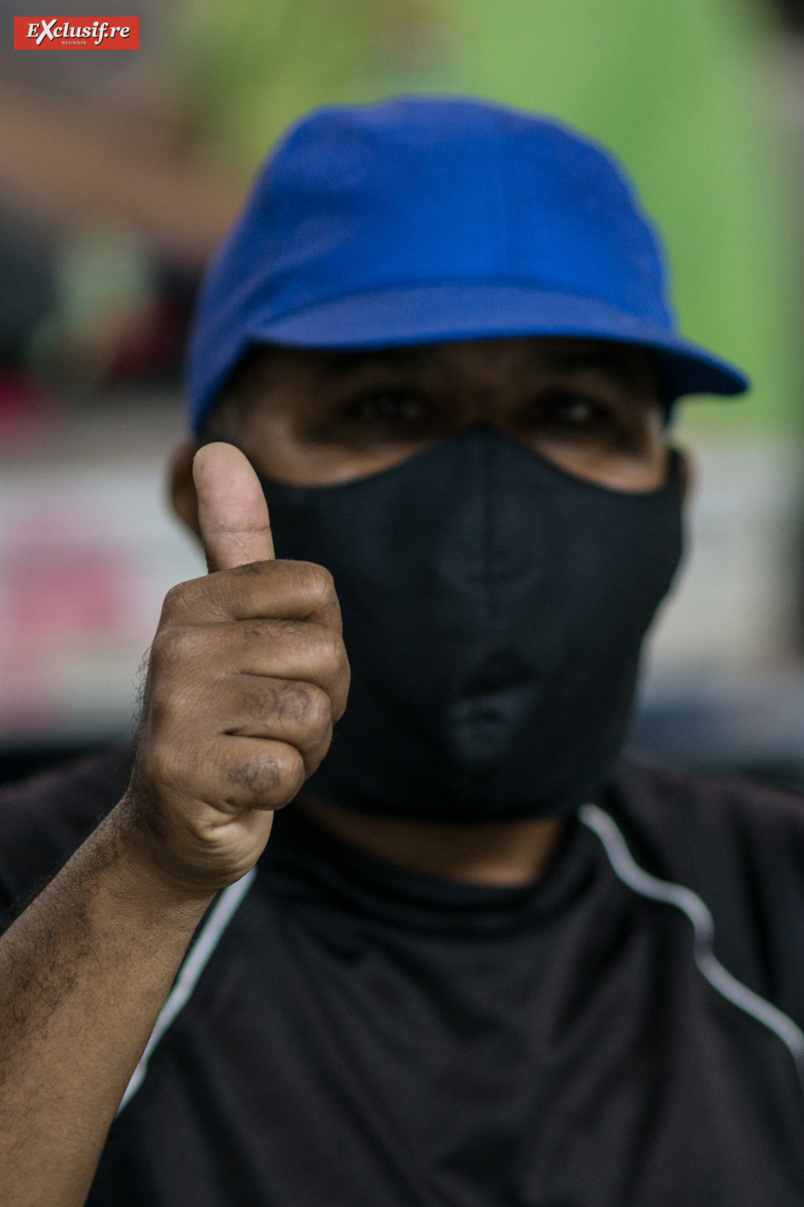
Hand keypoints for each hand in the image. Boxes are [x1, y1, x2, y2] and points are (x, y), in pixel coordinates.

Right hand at [123, 442, 348, 895]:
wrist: (178, 822)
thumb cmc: (228, 712)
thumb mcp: (235, 621)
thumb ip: (235, 537)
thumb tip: (217, 445)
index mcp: (195, 598)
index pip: (318, 590)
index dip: (320, 639)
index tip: (278, 667)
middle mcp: (176, 643)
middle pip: (326, 654)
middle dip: (321, 701)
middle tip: (269, 722)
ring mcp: (173, 708)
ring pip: (312, 715)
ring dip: (303, 748)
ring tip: (256, 750)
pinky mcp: (183, 771)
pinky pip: (288, 769)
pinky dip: (281, 786)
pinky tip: (241, 785)